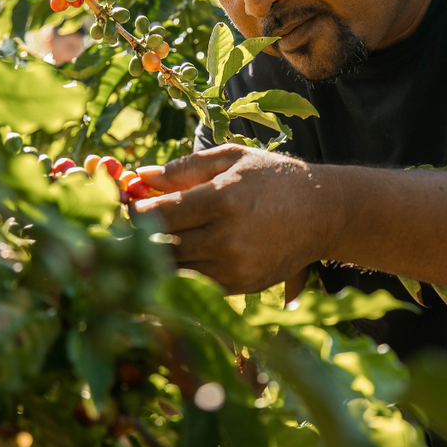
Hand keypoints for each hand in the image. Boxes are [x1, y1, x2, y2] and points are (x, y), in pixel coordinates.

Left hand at [132, 144, 339, 298]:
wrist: (323, 213)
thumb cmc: (274, 178)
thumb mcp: (232, 158)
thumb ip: (184, 167)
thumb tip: (139, 175)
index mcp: (222, 199)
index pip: (159, 214)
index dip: (134, 213)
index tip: (126, 209)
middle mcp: (227, 237)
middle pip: (161, 245)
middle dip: (136, 238)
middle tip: (123, 230)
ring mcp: (234, 267)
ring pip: (174, 269)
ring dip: (154, 258)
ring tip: (144, 244)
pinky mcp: (240, 287)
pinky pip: (194, 284)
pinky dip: (179, 273)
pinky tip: (173, 259)